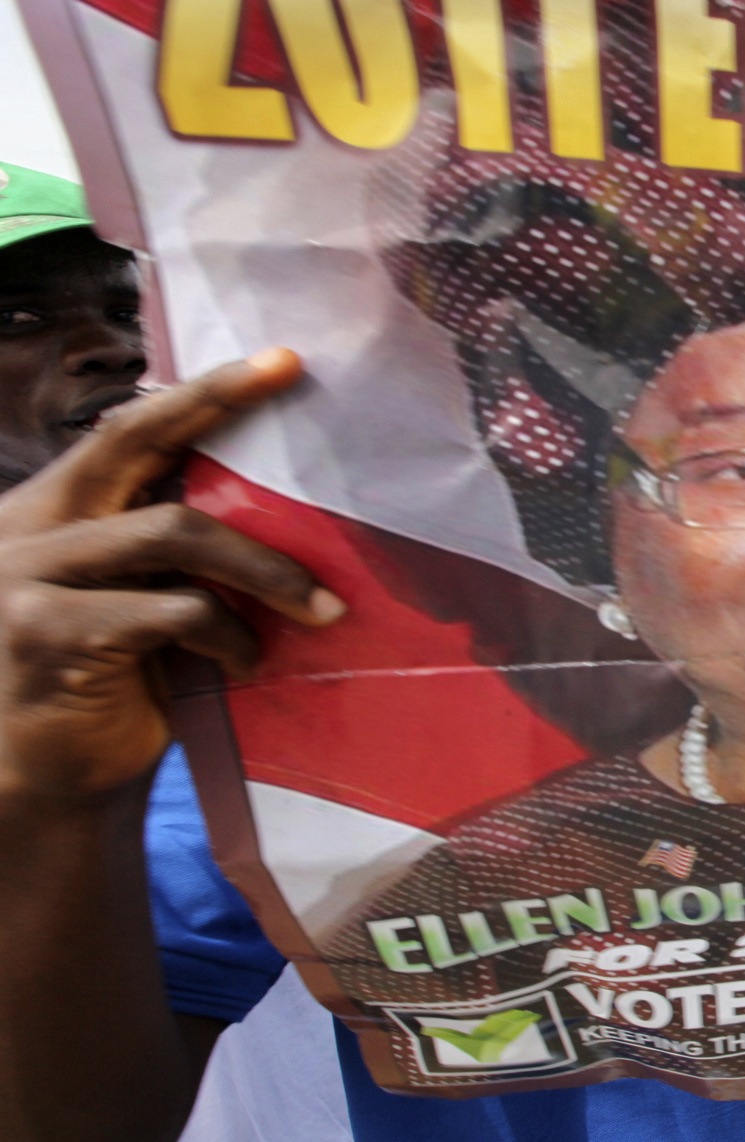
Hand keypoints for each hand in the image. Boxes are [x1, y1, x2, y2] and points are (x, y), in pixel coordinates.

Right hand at [0, 352, 341, 801]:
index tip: (279, 359)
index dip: (202, 392)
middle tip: (290, 379)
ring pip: (173, 530)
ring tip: (318, 607)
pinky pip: (173, 610)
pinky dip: (228, 633)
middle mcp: (26, 527)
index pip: (127, 430)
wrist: (52, 782)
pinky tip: (247, 662)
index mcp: (50, 509)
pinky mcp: (50, 633)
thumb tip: (280, 500)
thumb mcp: (140, 599)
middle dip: (216, 403)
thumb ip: (171, 549)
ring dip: (264, 567)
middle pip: (131, 442)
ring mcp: (27, 577)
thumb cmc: (113, 685)